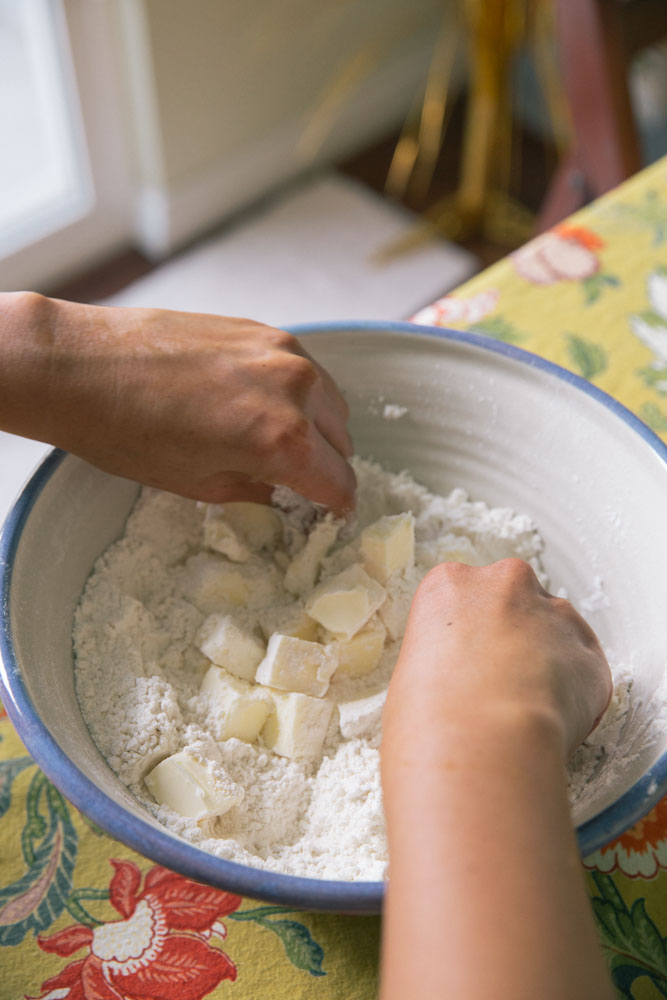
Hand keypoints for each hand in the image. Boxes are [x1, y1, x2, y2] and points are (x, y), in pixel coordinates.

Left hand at [0, 294, 355, 511]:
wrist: (79, 365)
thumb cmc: (126, 431)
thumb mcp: (198, 483)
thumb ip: (257, 490)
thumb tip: (281, 491)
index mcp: (283, 439)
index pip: (339, 482)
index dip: (336, 506)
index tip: (329, 514)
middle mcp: (296, 390)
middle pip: (342, 440)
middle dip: (326, 466)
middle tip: (298, 482)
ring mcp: (282, 351)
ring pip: (329, 401)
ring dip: (317, 427)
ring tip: (277, 441)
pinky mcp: (263, 328)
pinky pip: (304, 370)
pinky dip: (296, 394)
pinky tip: (258, 403)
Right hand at [380, 559, 614, 999]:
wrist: (476, 752)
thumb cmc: (421, 733)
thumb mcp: (406, 698)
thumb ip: (428, 679)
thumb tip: (432, 713)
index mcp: (444, 590)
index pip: (462, 589)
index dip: (469, 635)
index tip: (472, 664)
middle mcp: (498, 585)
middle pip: (514, 595)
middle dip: (514, 634)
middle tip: (503, 688)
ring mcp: (547, 613)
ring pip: (556, 625)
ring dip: (550, 658)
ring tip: (534, 713)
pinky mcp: (585, 650)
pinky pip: (584, 660)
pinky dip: (578, 686)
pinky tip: (560, 721)